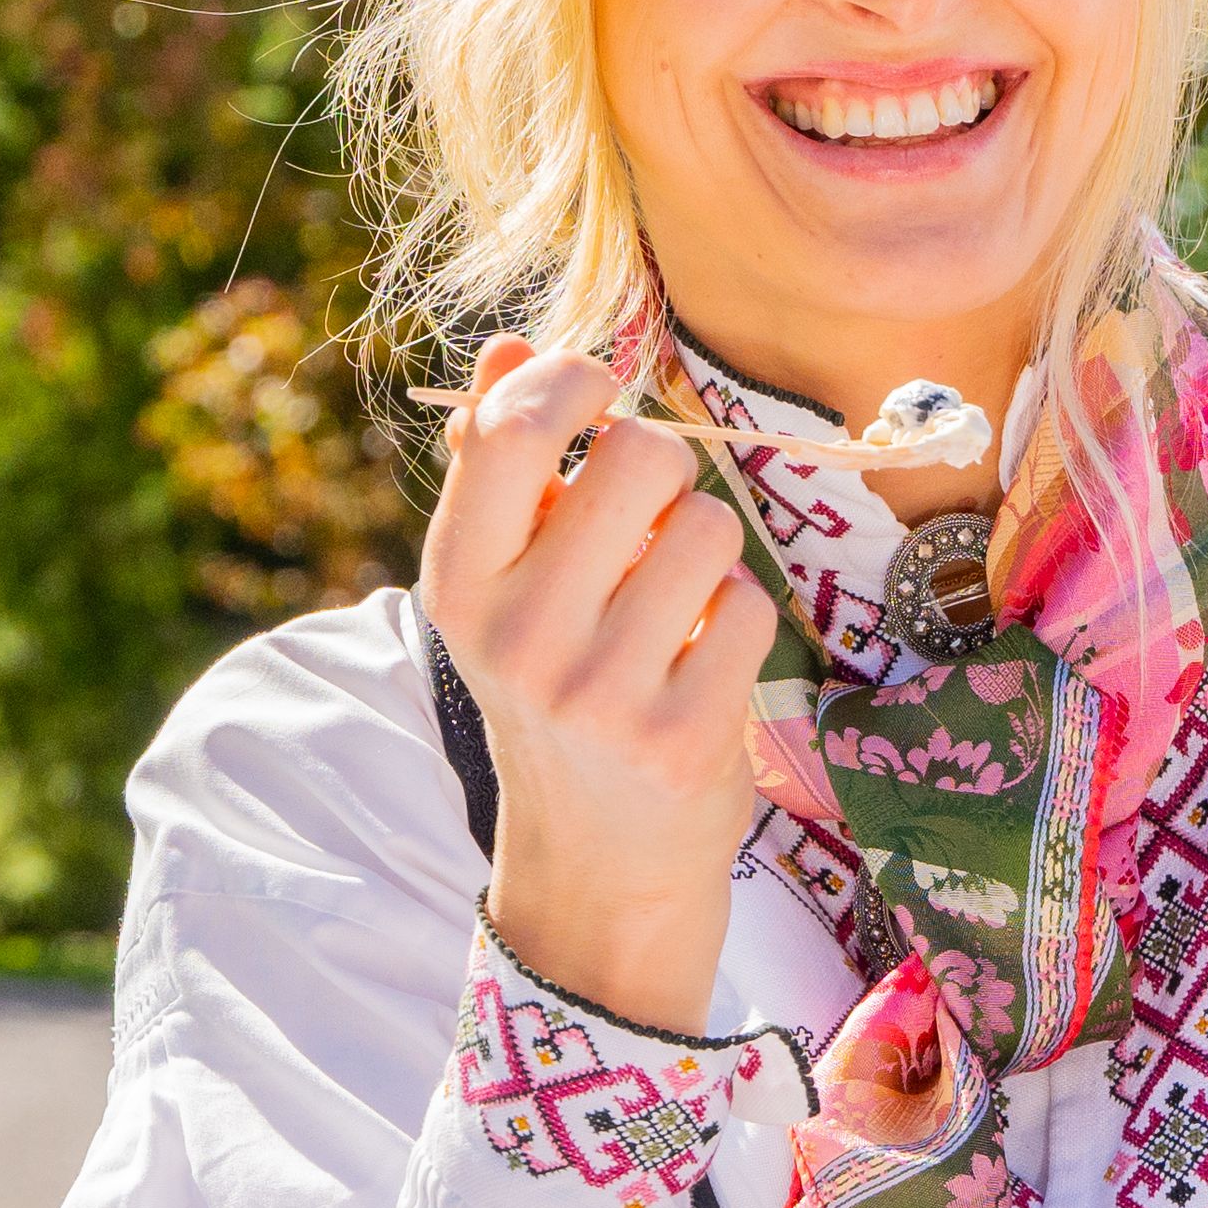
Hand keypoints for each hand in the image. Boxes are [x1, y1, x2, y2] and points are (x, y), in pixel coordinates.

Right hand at [419, 323, 766, 1030]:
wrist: (596, 860)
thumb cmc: (557, 687)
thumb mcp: (504, 587)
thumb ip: (502, 465)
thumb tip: (510, 347)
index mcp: (459, 582)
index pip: (513, 429)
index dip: (575, 380)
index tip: (600, 387)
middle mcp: (517, 635)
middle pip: (639, 458)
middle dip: (665, 468)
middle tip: (651, 518)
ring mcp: (599, 690)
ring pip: (707, 527)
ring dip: (707, 550)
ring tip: (674, 602)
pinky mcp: (681, 734)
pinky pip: (748, 606)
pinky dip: (738, 620)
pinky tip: (701, 659)